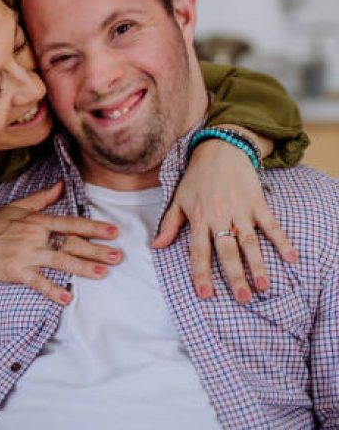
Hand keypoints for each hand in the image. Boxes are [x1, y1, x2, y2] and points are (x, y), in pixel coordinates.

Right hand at [0, 181, 121, 303]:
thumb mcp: (17, 207)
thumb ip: (42, 198)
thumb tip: (61, 184)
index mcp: (38, 221)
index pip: (71, 223)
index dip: (93, 227)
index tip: (113, 231)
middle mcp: (35, 236)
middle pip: (71, 243)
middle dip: (96, 250)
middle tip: (118, 256)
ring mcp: (27, 254)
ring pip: (60, 261)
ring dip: (83, 267)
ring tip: (103, 273)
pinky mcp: (17, 271)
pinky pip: (38, 282)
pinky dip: (52, 290)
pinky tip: (67, 297)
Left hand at [153, 137, 297, 302]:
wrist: (220, 149)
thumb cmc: (196, 177)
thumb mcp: (178, 199)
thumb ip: (169, 225)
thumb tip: (156, 246)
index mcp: (199, 218)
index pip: (199, 251)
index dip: (201, 273)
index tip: (205, 294)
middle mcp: (220, 217)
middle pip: (227, 251)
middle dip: (234, 276)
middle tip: (242, 298)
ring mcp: (240, 210)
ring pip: (250, 242)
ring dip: (257, 265)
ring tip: (263, 287)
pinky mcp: (257, 203)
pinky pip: (271, 225)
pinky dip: (281, 241)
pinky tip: (291, 258)